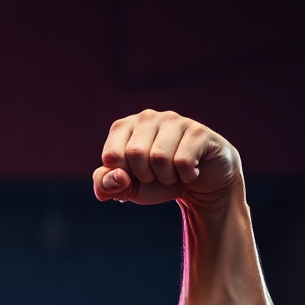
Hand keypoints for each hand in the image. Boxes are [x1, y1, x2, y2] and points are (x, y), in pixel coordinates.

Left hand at [93, 110, 241, 208]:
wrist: (197, 186)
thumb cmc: (156, 182)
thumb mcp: (125, 187)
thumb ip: (106, 185)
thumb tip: (117, 176)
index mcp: (124, 127)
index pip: (111, 156)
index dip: (123, 176)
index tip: (135, 175)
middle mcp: (147, 117)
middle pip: (134, 153)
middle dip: (145, 176)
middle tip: (156, 175)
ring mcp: (175, 120)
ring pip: (159, 157)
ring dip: (166, 177)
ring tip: (173, 173)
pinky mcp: (198, 131)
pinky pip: (183, 161)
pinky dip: (186, 176)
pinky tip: (191, 171)